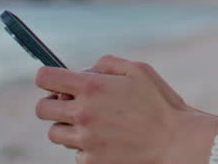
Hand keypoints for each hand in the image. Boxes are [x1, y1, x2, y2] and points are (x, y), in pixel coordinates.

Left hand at [34, 54, 217, 163]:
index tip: (54, 81)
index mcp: (91, 87)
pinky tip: (107, 140)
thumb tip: (83, 70)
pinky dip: (86, 147)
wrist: (175, 141)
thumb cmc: (160, 102)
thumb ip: (106, 63)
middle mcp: (82, 114)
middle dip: (53, 104)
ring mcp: (85, 140)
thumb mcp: (138, 69)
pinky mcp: (91, 161)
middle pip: (42, 109)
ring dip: (67, 127)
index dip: (46, 77)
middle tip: (71, 104)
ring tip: (92, 124)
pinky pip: (75, 153)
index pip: (45, 78)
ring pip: (55, 133)